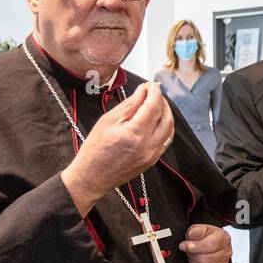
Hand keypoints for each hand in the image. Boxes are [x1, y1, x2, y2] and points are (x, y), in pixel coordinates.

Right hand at [62, 82, 173, 215]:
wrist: (92, 177)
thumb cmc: (95, 150)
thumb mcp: (107, 121)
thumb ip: (129, 105)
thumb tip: (143, 91)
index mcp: (134, 134)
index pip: (154, 106)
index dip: (155, 92)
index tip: (151, 85)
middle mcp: (147, 146)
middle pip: (166, 116)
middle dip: (162, 101)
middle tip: (153, 92)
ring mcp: (152, 155)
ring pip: (170, 129)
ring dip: (166, 113)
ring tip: (156, 104)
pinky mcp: (153, 161)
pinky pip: (166, 140)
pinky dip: (165, 127)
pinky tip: (156, 120)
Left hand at [179, 223, 231, 262]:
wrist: (210, 243)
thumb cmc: (206, 236)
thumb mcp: (201, 228)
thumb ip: (196, 230)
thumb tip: (191, 234)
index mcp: (223, 239)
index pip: (210, 245)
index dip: (195, 246)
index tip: (184, 245)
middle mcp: (226, 253)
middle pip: (204, 259)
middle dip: (192, 255)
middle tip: (189, 250)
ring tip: (193, 257)